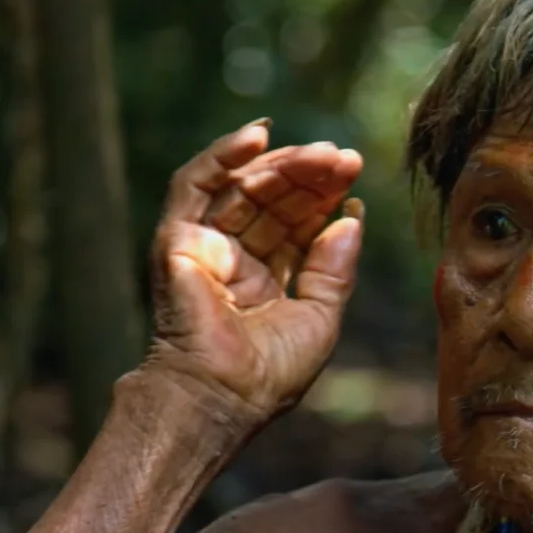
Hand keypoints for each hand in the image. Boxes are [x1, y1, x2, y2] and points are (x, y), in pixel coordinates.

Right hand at [144, 119, 364, 419]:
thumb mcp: (320, 316)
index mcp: (267, 276)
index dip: (324, 195)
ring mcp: (205, 245)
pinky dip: (223, 156)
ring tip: (322, 153)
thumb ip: (335, 268)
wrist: (221, 397)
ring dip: (282, 163)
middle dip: (309, 175)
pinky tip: (258, 135)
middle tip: (345, 158)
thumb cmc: (268, 374)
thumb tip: (352, 218)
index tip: (355, 175)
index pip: (296, 222)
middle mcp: (235, 256)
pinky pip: (194, 184)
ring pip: (242, 186)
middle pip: (273, 198)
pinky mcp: (177, 238)